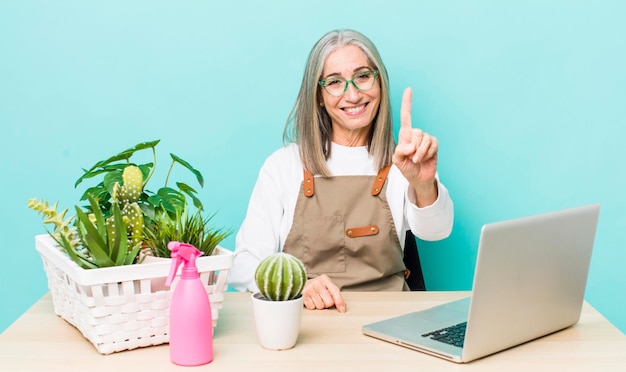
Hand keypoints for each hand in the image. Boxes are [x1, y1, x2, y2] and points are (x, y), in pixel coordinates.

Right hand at [302, 274, 345, 312]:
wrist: (298, 283)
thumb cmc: (315, 287)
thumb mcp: (326, 286)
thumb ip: (335, 295)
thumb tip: (343, 307)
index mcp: (325, 279)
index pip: (335, 292)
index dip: (339, 302)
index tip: (342, 310)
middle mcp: (317, 283)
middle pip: (329, 302)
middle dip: (326, 304)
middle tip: (322, 299)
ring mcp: (310, 289)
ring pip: (320, 306)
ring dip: (318, 305)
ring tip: (315, 299)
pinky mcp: (303, 295)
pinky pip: (312, 307)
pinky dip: (311, 306)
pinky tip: (310, 300)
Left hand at [392, 87, 438, 205]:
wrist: (418, 178)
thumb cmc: (406, 168)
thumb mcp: (397, 161)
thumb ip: (400, 151)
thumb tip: (410, 146)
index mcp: (405, 135)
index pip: (406, 116)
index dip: (407, 103)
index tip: (409, 89)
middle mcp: (416, 134)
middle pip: (416, 133)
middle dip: (413, 148)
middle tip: (411, 158)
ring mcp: (426, 139)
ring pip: (424, 139)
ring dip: (420, 152)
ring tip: (416, 160)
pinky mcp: (434, 144)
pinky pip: (432, 144)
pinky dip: (427, 153)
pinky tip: (424, 158)